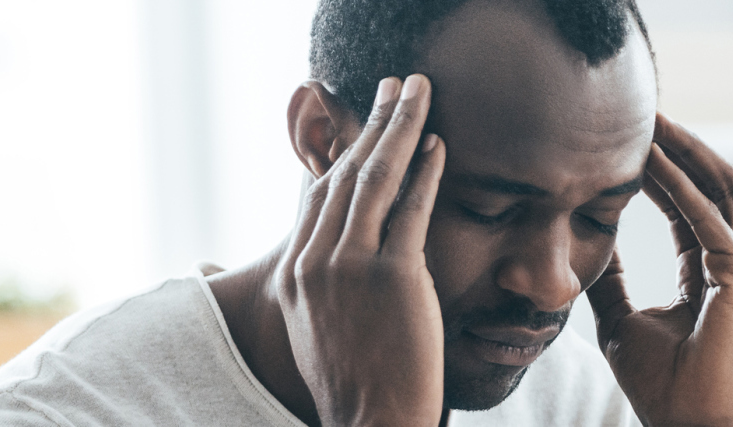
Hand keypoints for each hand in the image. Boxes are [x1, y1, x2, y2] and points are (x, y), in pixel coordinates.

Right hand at [274, 74, 446, 425]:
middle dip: (372, 124)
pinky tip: (438, 145)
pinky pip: (410, 209)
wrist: (373, 423)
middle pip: (344, 175)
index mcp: (294, 275)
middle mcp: (314, 263)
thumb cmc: (355, 384)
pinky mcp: (392, 276)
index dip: (345, 155)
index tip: (366, 130)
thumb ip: (320, 284)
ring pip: (374, 180)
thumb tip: (335, 255)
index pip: (319, 197)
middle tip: (393, 89)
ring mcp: (350, 267)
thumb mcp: (317, 328)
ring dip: (399, 128)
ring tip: (418, 95)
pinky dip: (426, 171)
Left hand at [586, 113, 732, 425]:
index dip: (665, 168)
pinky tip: (649, 161)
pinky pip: (707, 217)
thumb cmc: (661, 383)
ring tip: (652, 121)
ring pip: (723, 187)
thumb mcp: (620, 317)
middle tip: (645, 112)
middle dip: (683, 144)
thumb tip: (582, 244)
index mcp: (714, 270)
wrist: (687, 423)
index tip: (631, 140)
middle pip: (716, 183)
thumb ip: (609, 279)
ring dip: (686, 151)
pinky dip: (678, 186)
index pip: (693, 203)